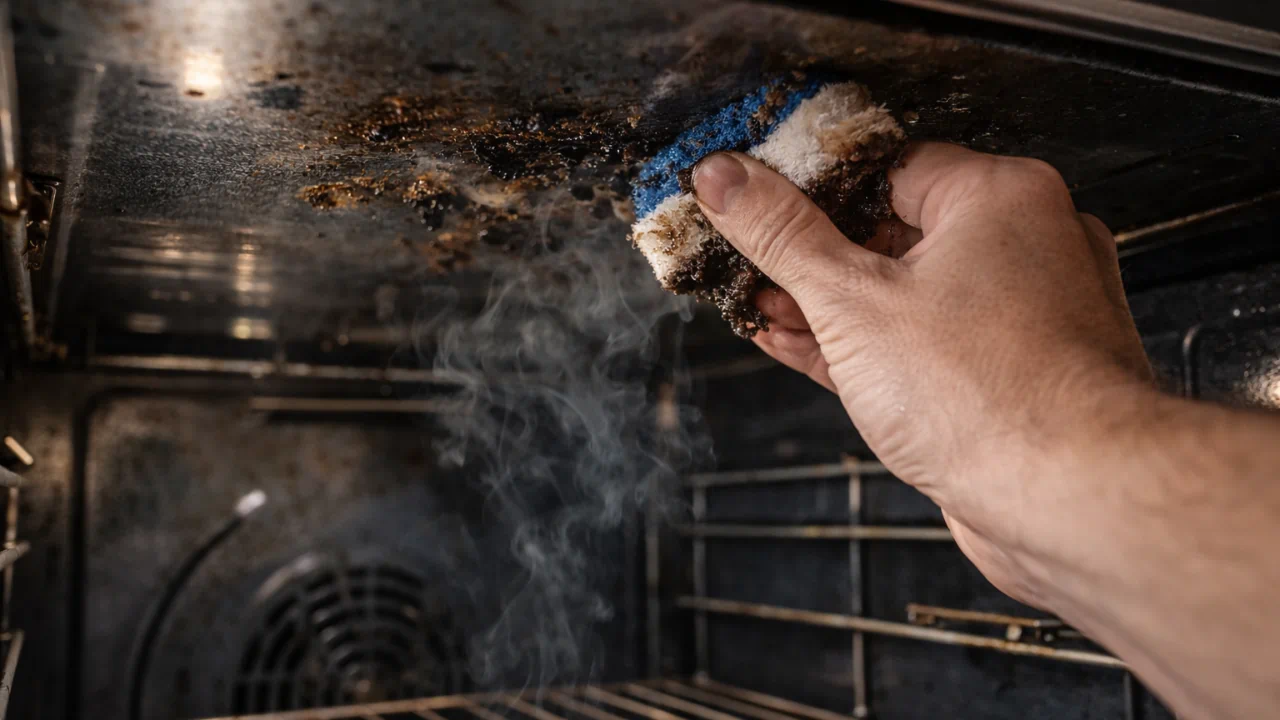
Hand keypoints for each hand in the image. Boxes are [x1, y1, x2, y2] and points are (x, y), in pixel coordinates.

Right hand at [691, 143, 1155, 605]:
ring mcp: (1023, 313)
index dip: (810, 185)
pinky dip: (868, 346)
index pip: (885, 166)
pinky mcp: (1010, 373)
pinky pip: (926, 343)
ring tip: (762, 310)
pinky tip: (805, 350)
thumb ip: (782, 235)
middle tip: (748, 259)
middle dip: (811, 256)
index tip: (755, 195)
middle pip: (893, 231)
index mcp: (1000, 196)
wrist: (1071, 500)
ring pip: (907, 293)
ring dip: (830, 307)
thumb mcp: (852, 301)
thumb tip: (726, 178)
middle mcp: (1025, 244)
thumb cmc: (993, 397)